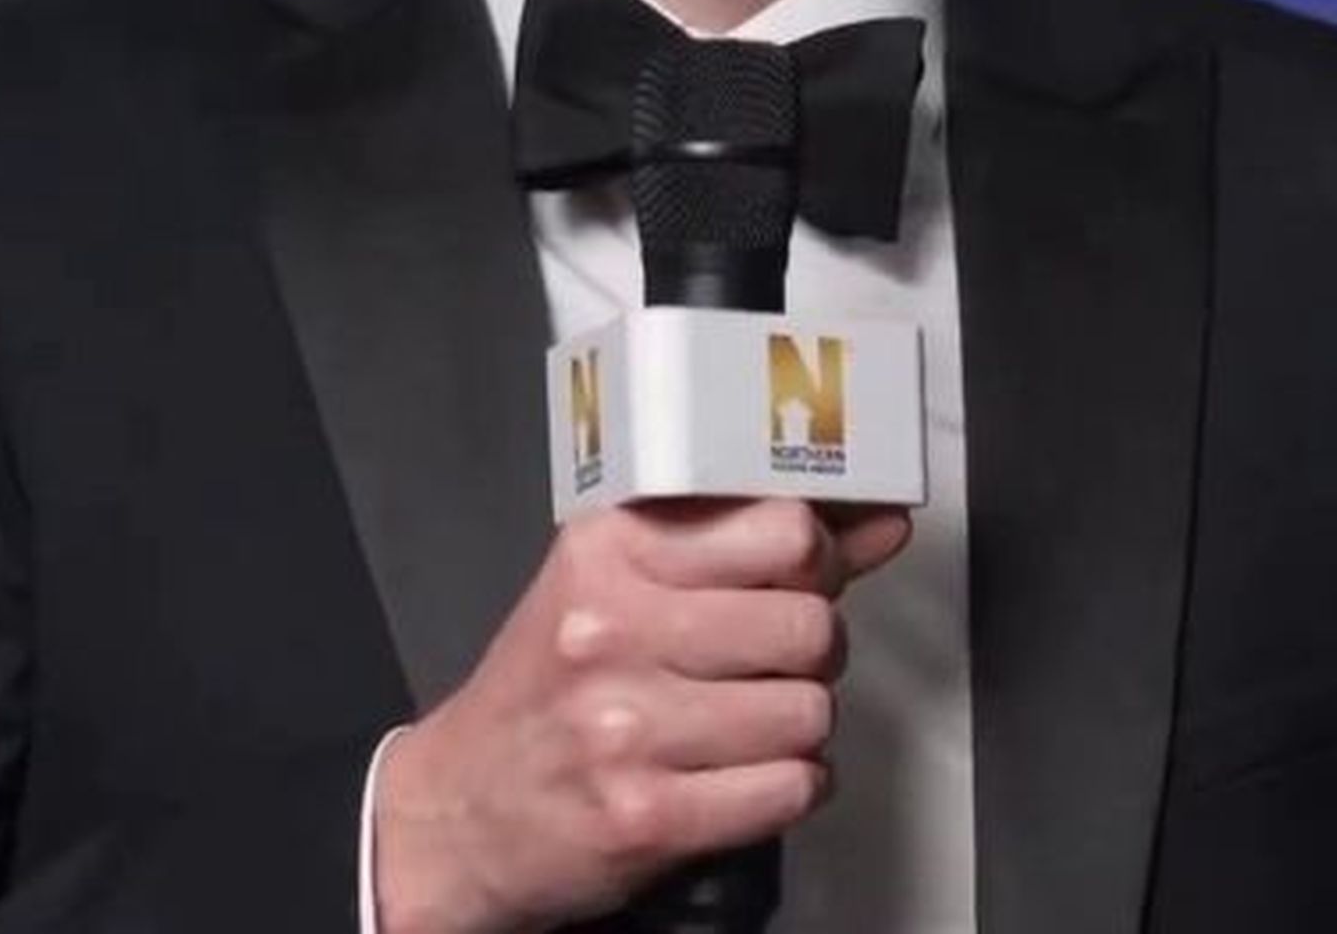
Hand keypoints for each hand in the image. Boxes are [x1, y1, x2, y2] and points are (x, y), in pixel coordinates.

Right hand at [370, 498, 913, 933]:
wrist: (457, 810)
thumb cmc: (549, 689)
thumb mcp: (623, 586)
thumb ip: (754, 548)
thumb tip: (879, 521)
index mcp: (609, 553)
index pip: (782, 532)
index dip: (815, 563)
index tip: (802, 581)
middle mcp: (613, 631)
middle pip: (808, 625)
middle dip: (811, 654)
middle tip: (772, 666)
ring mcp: (626, 728)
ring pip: (808, 711)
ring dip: (799, 728)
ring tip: (750, 727)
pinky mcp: (646, 815)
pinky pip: (791, 788)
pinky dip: (791, 787)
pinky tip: (747, 777)